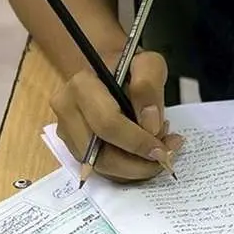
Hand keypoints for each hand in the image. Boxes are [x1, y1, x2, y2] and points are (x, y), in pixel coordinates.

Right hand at [50, 50, 183, 182]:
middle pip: (102, 156)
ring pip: (102, 168)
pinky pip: (102, 169)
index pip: (108, 125)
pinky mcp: (74, 148)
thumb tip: (150, 125)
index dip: (138, 142)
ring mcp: (67, 132)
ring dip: (135, 169)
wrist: (108, 71)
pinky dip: (127, 169)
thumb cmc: (128, 68)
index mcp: (82, 86)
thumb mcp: (148, 64)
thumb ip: (149, 87)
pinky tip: (143, 154)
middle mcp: (67, 111)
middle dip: (138, 164)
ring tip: (157, 151)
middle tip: (165, 156)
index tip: (163, 149)